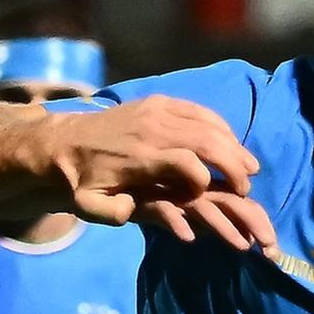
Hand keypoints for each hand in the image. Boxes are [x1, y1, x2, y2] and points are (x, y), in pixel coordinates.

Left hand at [40, 99, 271, 251]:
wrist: (64, 142)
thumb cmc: (81, 181)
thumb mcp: (88, 205)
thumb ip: (113, 212)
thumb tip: (136, 213)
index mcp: (138, 157)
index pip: (186, 163)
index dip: (204, 180)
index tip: (211, 194)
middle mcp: (152, 130)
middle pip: (206, 141)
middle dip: (233, 164)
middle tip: (247, 186)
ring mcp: (157, 110)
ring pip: (207, 124)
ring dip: (233, 145)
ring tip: (249, 166)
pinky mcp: (159, 101)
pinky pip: (198, 110)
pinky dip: (220, 126)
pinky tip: (230, 142)